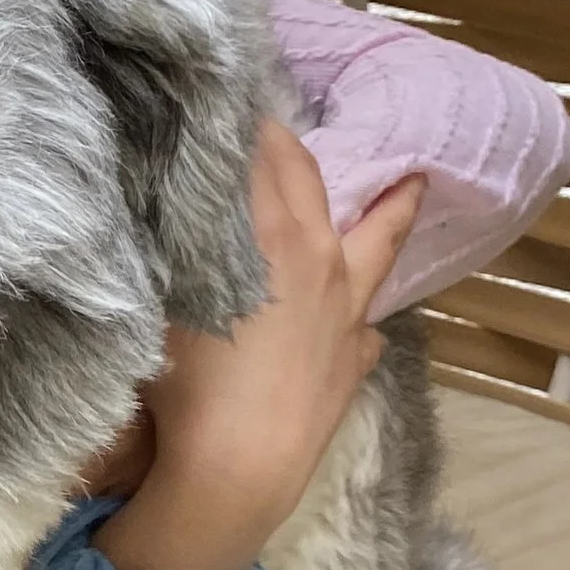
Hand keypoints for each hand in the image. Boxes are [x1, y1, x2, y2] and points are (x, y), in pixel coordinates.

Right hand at [93, 121, 423, 569]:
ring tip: (414, 183)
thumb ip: (168, 246)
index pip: (261, 152)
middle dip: (290, 146)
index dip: (242, 121)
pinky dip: (360, 311)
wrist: (237, 470)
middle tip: (270, 123)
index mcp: (274, 234)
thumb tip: (156, 204)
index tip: (224, 99)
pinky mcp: (355, 361)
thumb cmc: (188, 383)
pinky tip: (356, 320)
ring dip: (393, 209)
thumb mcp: (163, 299)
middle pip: (311, 181)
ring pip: (379, 242)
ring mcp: (347, 311)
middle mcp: (321, 259)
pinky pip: (368, 325)